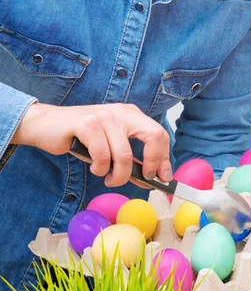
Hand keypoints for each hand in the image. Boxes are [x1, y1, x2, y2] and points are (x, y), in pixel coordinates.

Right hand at [12, 103, 172, 187]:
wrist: (46, 124)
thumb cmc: (82, 137)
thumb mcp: (112, 143)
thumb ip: (132, 156)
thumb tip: (154, 176)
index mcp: (132, 114)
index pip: (159, 134)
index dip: (164, 157)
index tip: (163, 177)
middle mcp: (122, 112)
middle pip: (153, 136)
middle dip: (152, 162)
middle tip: (143, 178)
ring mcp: (105, 116)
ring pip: (124, 154)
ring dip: (117, 175)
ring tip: (108, 177)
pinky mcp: (87, 124)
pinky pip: (102, 155)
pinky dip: (99, 168)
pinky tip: (95, 167)